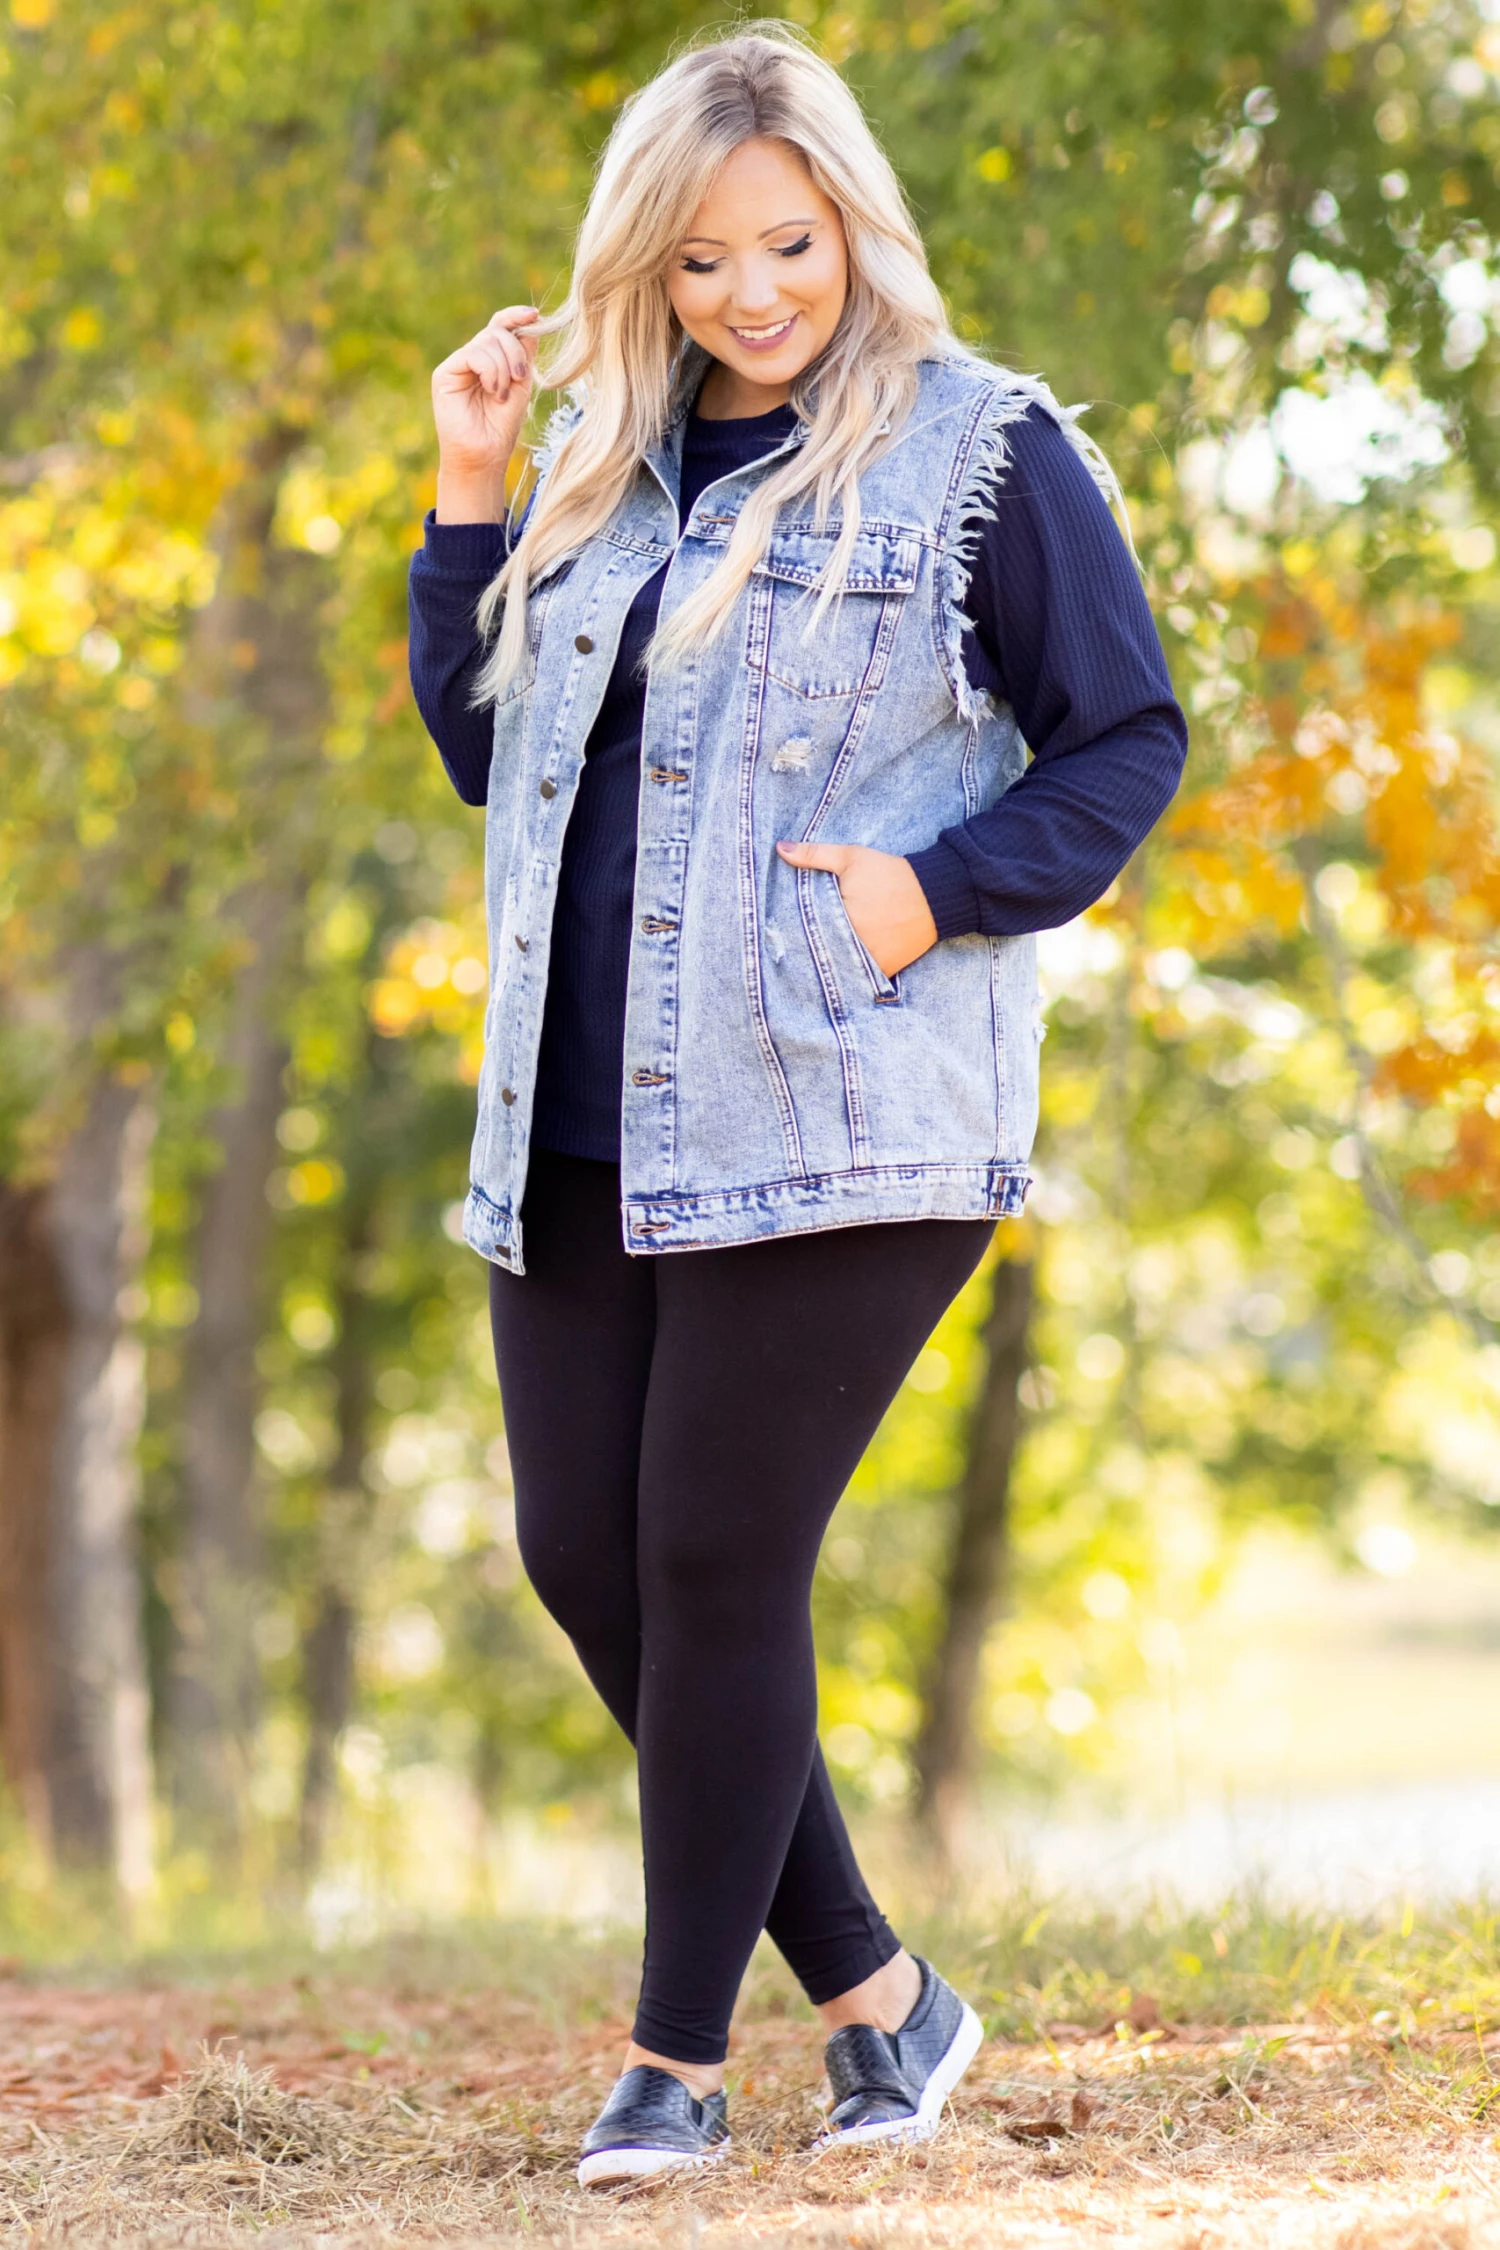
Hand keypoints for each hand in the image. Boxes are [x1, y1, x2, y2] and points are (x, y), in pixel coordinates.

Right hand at [431, 306, 539, 521]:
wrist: (484, 456)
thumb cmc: (502, 427)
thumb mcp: (520, 385)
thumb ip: (523, 354)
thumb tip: (532, 320)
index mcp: (490, 359)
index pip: (501, 326)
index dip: (516, 316)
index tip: (534, 315)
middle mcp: (472, 358)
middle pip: (497, 331)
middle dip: (515, 351)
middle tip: (519, 377)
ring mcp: (457, 364)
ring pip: (488, 341)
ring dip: (504, 367)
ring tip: (502, 395)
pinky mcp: (445, 373)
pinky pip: (474, 354)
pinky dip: (491, 372)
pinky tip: (493, 392)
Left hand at [776, 840, 937, 977]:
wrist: (934, 895)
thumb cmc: (890, 873)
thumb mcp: (851, 857)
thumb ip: (814, 854)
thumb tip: (780, 848)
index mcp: (840, 916)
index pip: (803, 929)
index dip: (790, 930)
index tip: (778, 930)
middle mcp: (854, 944)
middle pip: (818, 952)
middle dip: (805, 948)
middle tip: (786, 949)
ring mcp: (870, 961)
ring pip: (836, 968)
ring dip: (825, 963)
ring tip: (808, 960)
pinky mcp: (884, 970)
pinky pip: (858, 978)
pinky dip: (847, 973)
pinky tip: (835, 966)